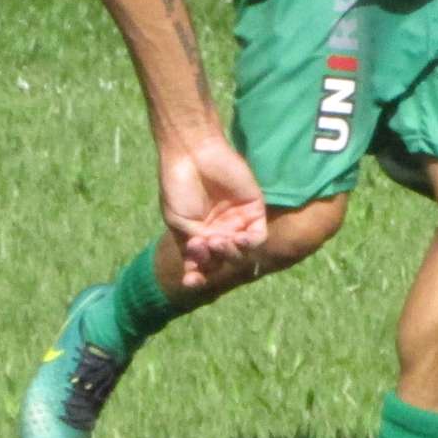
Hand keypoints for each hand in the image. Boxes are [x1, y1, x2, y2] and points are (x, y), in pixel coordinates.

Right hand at [156, 131, 266, 289]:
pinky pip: (258, 236)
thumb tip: (203, 267)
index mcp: (198, 235)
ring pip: (241, 251)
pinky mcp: (254, 210)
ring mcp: (237, 222)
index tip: (190, 283)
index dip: (197, 276)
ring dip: (229, 252)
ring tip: (215, 240)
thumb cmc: (179, 187)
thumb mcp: (179, 222)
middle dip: (212, 259)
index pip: (201, 263)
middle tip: (202, 243)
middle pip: (222, 260)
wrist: (191, 154)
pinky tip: (237, 239)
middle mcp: (219, 231)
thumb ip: (193, 246)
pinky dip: (249, 243)